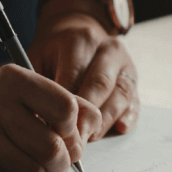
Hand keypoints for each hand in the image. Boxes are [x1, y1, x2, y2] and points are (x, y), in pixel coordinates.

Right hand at [0, 64, 101, 171]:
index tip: (65, 131)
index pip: (66, 108)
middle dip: (63, 162)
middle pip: (53, 147)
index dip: (73, 128)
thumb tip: (92, 128)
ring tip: (33, 162)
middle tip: (58, 160)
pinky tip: (10, 164)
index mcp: (14, 79)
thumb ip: (67, 103)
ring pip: (34, 171)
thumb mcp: (28, 90)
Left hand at [27, 7, 139, 138]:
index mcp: (80, 40)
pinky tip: (118, 128)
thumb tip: (36, 118)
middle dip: (86, 116)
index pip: (74, 76)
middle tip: (73, 139)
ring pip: (121, 94)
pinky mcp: (134, 79)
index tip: (53, 127)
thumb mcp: (38, 57)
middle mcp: (108, 49)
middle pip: (100, 85)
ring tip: (89, 138)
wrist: (78, 31)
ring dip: (106, 120)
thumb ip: (37, 84)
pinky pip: (135, 101)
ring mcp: (125, 64)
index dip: (64, 105)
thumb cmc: (54, 51)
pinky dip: (128, 117)